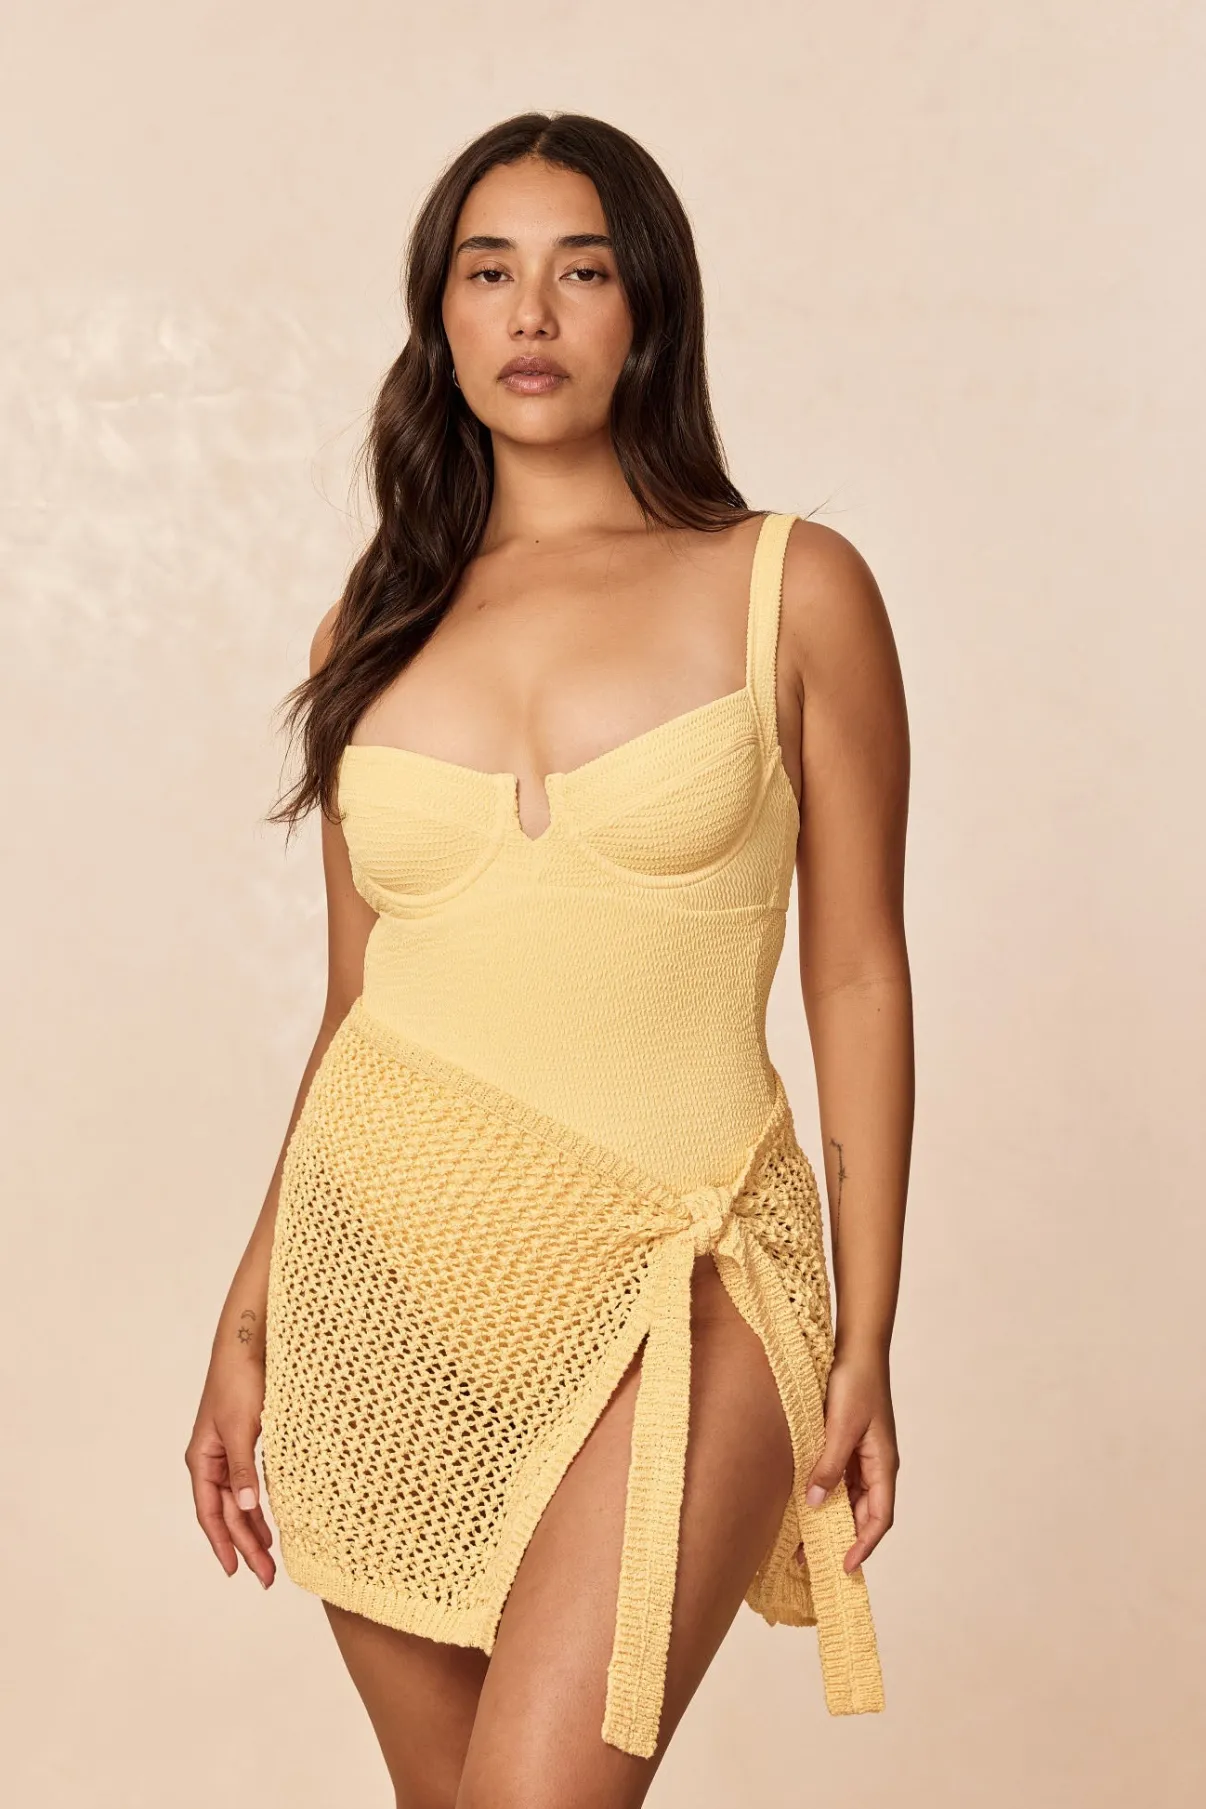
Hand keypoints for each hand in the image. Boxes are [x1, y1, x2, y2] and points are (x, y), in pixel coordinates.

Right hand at [185, 1344, 275, 1589]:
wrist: (247, 1346)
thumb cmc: (239, 1383)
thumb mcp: (241, 1428)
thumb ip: (244, 1469)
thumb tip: (247, 1506)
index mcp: (203, 1460)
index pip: (210, 1513)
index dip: (223, 1543)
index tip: (235, 1572)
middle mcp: (212, 1460)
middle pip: (227, 1512)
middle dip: (245, 1544)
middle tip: (267, 1577)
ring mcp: (228, 1452)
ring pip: (239, 1500)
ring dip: (253, 1527)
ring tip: (270, 1556)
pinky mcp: (246, 1441)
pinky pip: (250, 1482)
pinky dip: (259, 1502)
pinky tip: (271, 1517)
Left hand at [801, 1348, 897, 1572]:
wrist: (857, 1351)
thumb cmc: (856, 1384)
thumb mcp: (841, 1426)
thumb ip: (829, 1465)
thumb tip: (815, 1503)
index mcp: (883, 1465)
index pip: (879, 1518)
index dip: (864, 1545)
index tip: (845, 1567)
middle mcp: (875, 1466)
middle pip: (863, 1514)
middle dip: (842, 1539)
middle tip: (813, 1563)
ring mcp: (862, 1457)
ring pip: (849, 1499)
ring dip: (830, 1520)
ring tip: (802, 1542)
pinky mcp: (848, 1446)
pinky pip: (839, 1480)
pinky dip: (824, 1496)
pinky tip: (804, 1505)